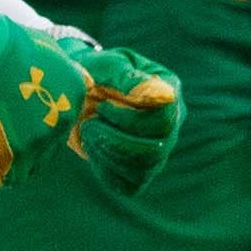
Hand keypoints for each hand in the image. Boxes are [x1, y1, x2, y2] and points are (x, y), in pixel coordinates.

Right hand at [0, 3, 106, 187]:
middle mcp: (66, 120)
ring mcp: (43, 139)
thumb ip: (68, 71)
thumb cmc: (5, 45)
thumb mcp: (49, 49)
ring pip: (29, 164)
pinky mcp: (18, 154)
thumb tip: (89, 82)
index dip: (35, 119)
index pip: (61, 124)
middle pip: (47, 146)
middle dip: (24, 139)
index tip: (16, 108)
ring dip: (9, 155)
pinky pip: (8, 178)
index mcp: (76, 95)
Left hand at [64, 38, 184, 195]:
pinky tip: (93, 150)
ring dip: (108, 155)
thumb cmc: (96, 73)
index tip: (103, 107)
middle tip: (89, 125)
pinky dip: (106, 171)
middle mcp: (170, 126)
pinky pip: (130, 185)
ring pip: (143, 170)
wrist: (80, 91)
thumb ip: (129, 77)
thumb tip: (163, 94)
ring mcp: (158, 151)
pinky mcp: (140, 171)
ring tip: (88, 134)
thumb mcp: (107, 65)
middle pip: (156, 150)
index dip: (131, 120)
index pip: (165, 120)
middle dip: (115, 141)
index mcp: (168, 96)